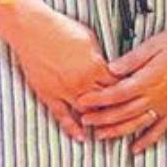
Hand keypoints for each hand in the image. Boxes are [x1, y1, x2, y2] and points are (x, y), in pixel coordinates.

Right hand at [0, 4, 114, 142]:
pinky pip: (62, 116)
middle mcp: (81, 82)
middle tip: (127, 118)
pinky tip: (81, 137)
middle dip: (116, 110)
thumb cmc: (61, 29)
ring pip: (86, 112)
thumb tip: (110, 67)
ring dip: (97, 121)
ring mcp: (64, 91)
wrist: (33, 29)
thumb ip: (100, 58)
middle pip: (105, 102)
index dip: (127, 92)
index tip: (133, 98)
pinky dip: (72, 128)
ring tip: (109, 131)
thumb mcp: (90, 39)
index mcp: (95, 67)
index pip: (117, 86)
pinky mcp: (48, 94)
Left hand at [74, 27, 166, 152]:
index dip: (98, 99)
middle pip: (123, 112)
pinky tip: (135, 148)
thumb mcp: (153, 44)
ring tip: (100, 135)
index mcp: (149, 78)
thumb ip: (131, 60)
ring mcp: (166, 105)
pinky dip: (147, 140)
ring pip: (137, 124)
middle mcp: (156, 95)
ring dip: (117, 132)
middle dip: (101, 118)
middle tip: (84, 121)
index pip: (117, 93)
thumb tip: (110, 69)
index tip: (82, 102)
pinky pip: (159, 129)